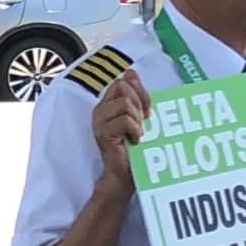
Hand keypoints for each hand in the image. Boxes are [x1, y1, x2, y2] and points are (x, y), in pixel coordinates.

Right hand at [91, 69, 149, 195]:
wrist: (125, 174)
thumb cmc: (133, 148)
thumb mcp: (137, 116)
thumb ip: (134, 94)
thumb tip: (131, 72)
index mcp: (106, 104)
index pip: (122, 83)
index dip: (139, 92)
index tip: (147, 110)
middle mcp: (99, 111)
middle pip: (122, 88)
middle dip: (139, 103)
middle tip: (142, 122)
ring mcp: (99, 122)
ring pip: (125, 103)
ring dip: (137, 119)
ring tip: (137, 132)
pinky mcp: (102, 134)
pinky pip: (124, 120)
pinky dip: (135, 130)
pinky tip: (135, 140)